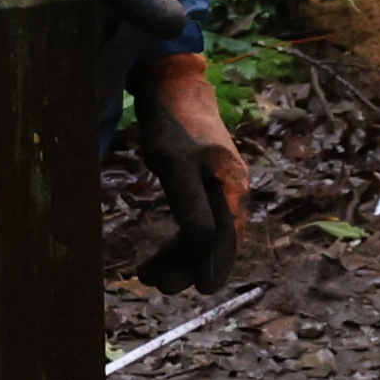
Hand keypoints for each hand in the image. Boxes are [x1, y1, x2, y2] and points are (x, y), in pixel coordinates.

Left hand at [132, 57, 247, 286]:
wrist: (173, 88)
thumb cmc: (173, 125)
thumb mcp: (174, 164)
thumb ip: (190, 203)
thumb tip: (203, 245)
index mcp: (231, 185)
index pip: (226, 235)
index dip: (215, 264)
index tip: (202, 290)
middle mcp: (231, 189)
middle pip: (215, 239)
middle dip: (188, 265)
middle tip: (157, 285)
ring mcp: (218, 187)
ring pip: (204, 233)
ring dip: (180, 256)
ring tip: (148, 275)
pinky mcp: (203, 184)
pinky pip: (196, 222)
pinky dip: (179, 241)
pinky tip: (161, 256)